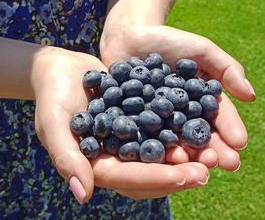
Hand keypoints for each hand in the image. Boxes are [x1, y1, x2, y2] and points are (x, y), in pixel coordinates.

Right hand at [31, 47, 208, 202]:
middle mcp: (116, 159)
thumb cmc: (52, 95)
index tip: (185, 175)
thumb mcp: (54, 123)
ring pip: (162, 156)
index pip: (128, 179)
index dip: (156, 178)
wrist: (61, 69)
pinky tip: (204, 126)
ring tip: (213, 154)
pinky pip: (163, 132)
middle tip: (208, 170)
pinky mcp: (139, 124)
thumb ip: (67, 157)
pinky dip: (182, 132)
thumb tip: (83, 196)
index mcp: (96, 167)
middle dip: (179, 174)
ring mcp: (129, 143)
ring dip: (187, 157)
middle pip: (151, 174)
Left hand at [100, 25, 255, 170]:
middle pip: (199, 137)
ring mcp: (157, 124)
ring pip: (174, 143)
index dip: (230, 131)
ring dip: (187, 156)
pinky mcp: (133, 125)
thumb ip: (227, 70)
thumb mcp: (202, 51)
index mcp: (201, 104)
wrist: (130, 34)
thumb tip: (251, 97)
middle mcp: (181, 118)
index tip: (240, 142)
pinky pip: (143, 138)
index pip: (219, 119)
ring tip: (196, 165)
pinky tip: (162, 159)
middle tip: (226, 164)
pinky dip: (152, 148)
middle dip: (213, 151)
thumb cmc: (171, 41)